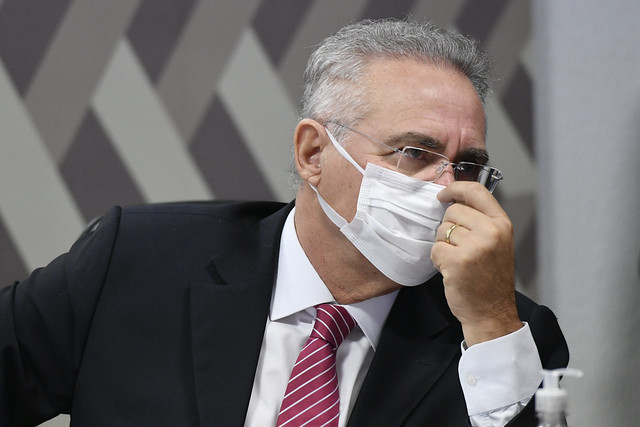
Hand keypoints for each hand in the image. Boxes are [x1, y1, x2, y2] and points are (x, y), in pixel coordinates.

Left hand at [430, 181, 521, 346]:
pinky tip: (452, 271)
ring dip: (443, 245)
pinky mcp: (458, 261)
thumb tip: (453, 198)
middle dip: (448, 228)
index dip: (455, 188)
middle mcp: (491, 231)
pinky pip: (435, 248)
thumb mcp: (496, 242)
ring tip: (459, 261)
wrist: (491, 312)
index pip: (476, 191)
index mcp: (502, 223)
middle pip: (452, 211)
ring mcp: (475, 246)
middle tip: (460, 248)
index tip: (443, 194)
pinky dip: (438, 260)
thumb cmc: (490, 278)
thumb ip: (479, 219)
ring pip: (441, 230)